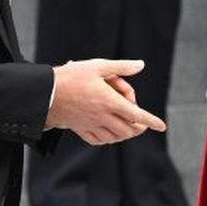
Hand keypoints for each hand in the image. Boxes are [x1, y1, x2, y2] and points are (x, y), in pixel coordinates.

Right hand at [46, 59, 165, 144]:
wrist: (45, 93)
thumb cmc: (71, 77)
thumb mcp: (96, 66)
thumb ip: (121, 67)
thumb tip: (140, 65)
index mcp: (109, 101)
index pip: (137, 115)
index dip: (152, 121)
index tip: (161, 126)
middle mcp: (102, 116)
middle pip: (128, 130)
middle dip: (138, 127)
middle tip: (138, 120)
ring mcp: (91, 125)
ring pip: (115, 137)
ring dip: (124, 133)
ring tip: (124, 125)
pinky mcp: (80, 129)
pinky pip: (99, 140)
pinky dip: (108, 139)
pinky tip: (108, 132)